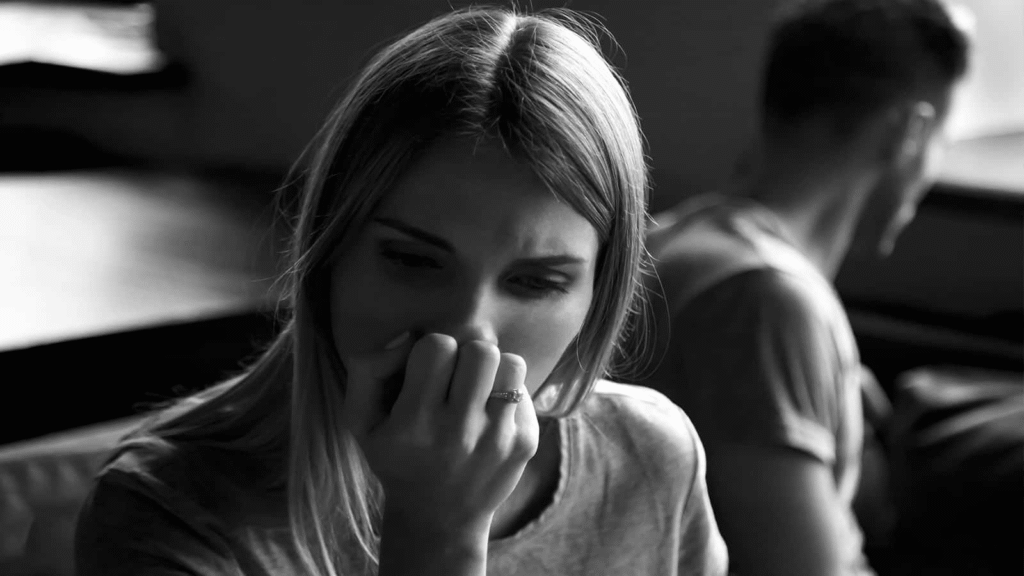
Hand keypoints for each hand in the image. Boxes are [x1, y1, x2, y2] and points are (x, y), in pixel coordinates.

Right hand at [342, 332, 539, 540]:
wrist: (438, 519)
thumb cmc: (396, 459)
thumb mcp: (361, 421)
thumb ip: (368, 370)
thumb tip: (408, 336)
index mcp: (414, 423)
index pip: (438, 345)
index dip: (432, 351)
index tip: (427, 372)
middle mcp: (459, 432)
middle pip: (481, 350)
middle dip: (465, 355)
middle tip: (455, 378)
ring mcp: (497, 439)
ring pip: (511, 364)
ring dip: (492, 370)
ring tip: (477, 389)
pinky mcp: (525, 444)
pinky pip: (524, 390)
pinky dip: (507, 394)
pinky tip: (490, 414)